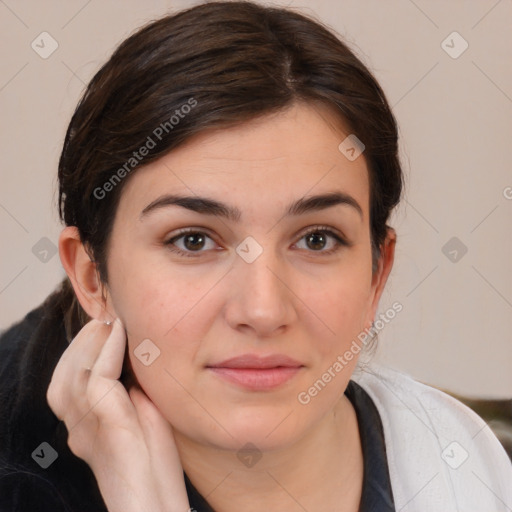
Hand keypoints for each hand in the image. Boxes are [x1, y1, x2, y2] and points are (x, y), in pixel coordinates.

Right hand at [47, 318, 190, 511]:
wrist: (154, 502)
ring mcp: (86, 426)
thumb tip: (134, 361)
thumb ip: (129, 393)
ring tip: (111, 321)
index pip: (68, 381)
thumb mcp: (139, 419)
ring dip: (94, 340)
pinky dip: (108, 350)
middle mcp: (77, 426)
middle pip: (66, 374)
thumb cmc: (153, 464)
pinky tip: (120, 332)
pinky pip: (98, 376)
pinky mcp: (105, 423)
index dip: (82, 350)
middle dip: (83, 342)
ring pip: (76, 371)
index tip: (102, 326)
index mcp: (82, 427)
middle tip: (104, 318)